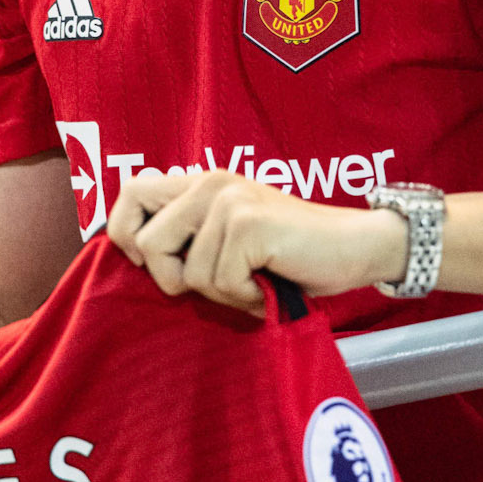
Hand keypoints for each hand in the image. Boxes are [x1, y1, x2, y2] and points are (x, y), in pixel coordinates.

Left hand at [107, 170, 405, 313]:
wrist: (356, 247)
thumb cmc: (293, 253)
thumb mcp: (231, 238)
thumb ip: (192, 236)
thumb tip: (138, 258)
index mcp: (201, 183)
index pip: (130, 192)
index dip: (126, 234)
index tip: (154, 264)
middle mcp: (210, 184)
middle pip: (145, 242)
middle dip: (171, 279)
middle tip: (214, 283)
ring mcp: (228, 202)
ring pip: (185, 274)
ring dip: (222, 293)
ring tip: (256, 281)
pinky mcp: (247, 225)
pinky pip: (220, 282)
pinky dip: (246, 298)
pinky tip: (271, 285)